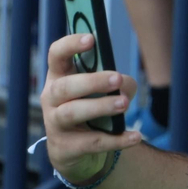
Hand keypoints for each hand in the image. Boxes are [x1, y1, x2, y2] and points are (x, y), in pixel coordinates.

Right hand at [39, 32, 142, 183]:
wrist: (78, 149)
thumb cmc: (92, 107)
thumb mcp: (105, 91)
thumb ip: (118, 83)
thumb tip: (124, 86)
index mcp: (59, 77)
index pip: (56, 56)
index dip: (70, 45)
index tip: (91, 39)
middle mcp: (52, 99)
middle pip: (65, 87)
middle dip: (92, 81)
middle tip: (117, 78)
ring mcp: (55, 124)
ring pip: (72, 113)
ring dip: (100, 107)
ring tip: (124, 104)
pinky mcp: (65, 148)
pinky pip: (91, 143)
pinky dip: (115, 140)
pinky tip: (135, 136)